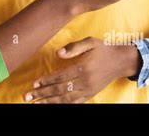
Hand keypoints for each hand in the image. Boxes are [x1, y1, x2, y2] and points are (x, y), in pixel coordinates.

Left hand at [24, 37, 139, 102]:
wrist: (121, 61)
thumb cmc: (103, 49)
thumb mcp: (90, 42)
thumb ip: (73, 47)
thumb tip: (57, 54)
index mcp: (83, 67)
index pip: (60, 76)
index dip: (46, 81)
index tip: (34, 83)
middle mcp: (85, 81)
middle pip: (60, 89)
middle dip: (42, 93)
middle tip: (28, 96)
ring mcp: (88, 89)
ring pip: (66, 99)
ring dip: (49, 102)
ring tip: (36, 103)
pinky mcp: (91, 94)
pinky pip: (75, 102)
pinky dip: (63, 105)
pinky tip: (52, 105)